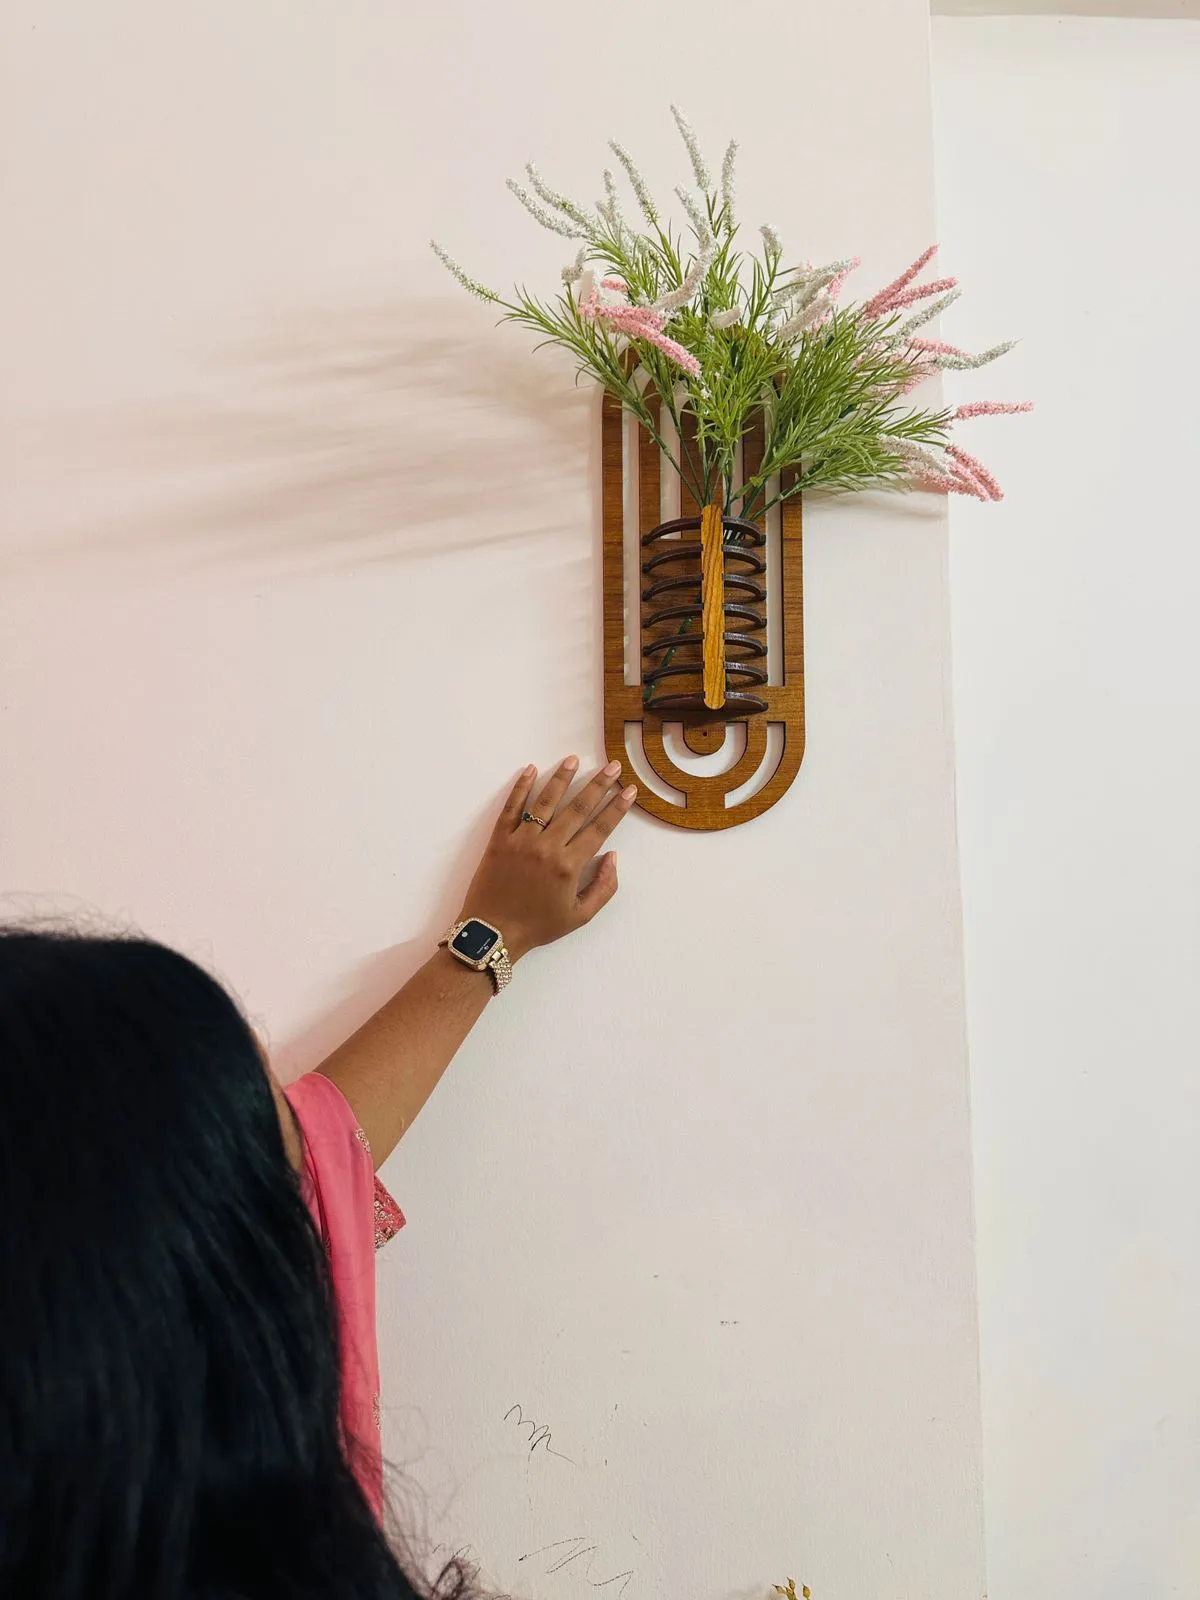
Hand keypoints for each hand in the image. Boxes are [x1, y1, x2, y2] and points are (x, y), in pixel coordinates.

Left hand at [460, 758, 636, 961]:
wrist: (494, 932)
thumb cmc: (538, 927)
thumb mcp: (580, 916)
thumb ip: (603, 887)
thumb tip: (613, 857)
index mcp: (569, 866)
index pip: (599, 828)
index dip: (617, 807)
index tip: (629, 789)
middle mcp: (547, 847)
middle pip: (578, 808)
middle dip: (598, 785)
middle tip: (612, 766)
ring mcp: (521, 840)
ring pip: (545, 802)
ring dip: (561, 778)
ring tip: (573, 758)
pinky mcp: (499, 839)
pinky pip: (511, 808)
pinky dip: (520, 787)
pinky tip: (530, 769)